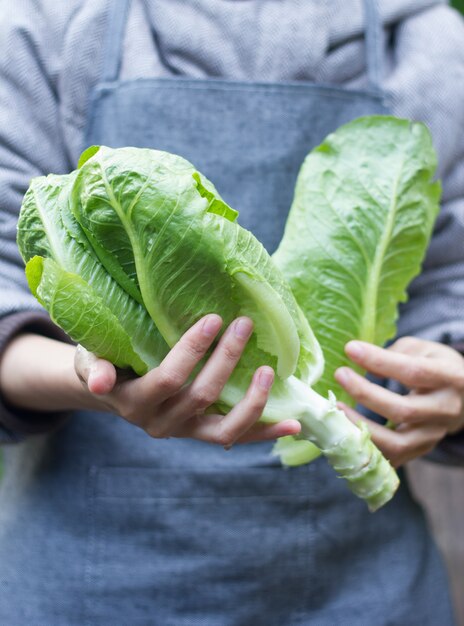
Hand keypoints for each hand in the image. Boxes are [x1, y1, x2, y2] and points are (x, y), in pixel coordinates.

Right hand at [75, 314, 300, 446]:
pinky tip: (292, 424)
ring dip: (252, 403)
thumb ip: (95, 369)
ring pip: (224, 428)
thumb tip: (101, 382)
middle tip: (244, 325)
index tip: (214, 319)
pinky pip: (237, 437)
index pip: (168, 379)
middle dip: (226, 359)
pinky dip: (265, 432)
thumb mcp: (91, 361)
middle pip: (201, 396)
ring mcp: (185, 432)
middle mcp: (160, 423)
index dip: (192, 351)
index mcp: (134, 402)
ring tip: (268, 373)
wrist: (114, 389)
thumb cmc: (105, 364)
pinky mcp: (203, 434)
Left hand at [334, 337, 463, 466]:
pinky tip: (347, 432)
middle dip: (365, 394)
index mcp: (450, 377)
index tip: (351, 349)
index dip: (379, 361)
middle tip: (340, 374)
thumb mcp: (421, 349)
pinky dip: (367, 447)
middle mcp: (446, 409)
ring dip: (362, 427)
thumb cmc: (434, 365)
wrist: (461, 396)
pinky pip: (393, 457)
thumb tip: (361, 363)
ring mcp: (435, 434)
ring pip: (397, 443)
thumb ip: (394, 354)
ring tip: (337, 408)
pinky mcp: (422, 450)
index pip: (413, 371)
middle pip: (403, 410)